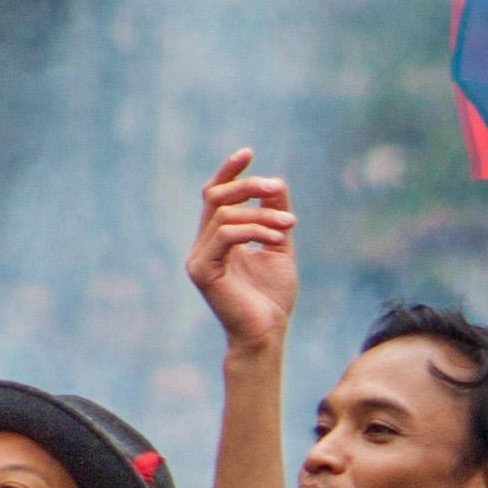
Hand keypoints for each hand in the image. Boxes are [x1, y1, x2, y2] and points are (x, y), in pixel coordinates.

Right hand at [190, 150, 300, 356]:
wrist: (267, 334)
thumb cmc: (272, 298)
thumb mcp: (279, 247)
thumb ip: (274, 216)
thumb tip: (275, 182)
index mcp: (218, 239)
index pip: (215, 196)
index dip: (228, 171)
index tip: (248, 153)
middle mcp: (203, 245)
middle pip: (216, 197)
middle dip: (247, 186)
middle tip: (275, 187)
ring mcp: (199, 258)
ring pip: (224, 216)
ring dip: (261, 215)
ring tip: (288, 226)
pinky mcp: (202, 271)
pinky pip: (225, 236)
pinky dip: (254, 230)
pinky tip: (277, 239)